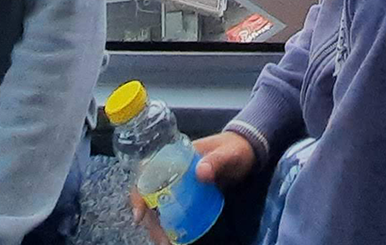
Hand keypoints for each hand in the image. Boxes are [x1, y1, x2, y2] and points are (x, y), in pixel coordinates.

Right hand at [132, 133, 258, 244]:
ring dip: (158, 226)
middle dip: (149, 219)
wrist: (247, 152)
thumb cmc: (235, 149)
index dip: (138, 193)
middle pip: (149, 195)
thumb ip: (217, 161)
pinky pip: (171, 210)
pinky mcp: (187, 195)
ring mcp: (178, 184)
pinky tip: (173, 238)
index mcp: (174, 156)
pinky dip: (168, 225)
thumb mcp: (228, 153)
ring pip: (158, 206)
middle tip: (161, 239)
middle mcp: (171, 170)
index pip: (146, 172)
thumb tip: (200, 173)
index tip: (140, 214)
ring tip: (166, 243)